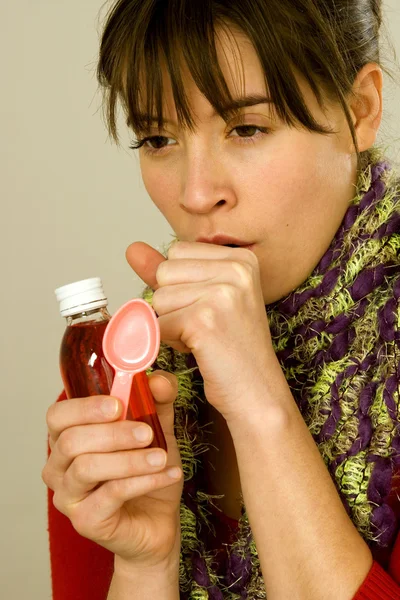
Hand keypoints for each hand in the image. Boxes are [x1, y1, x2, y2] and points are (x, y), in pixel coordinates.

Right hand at [42, 371, 182, 568]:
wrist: (158, 519)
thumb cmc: (146, 469)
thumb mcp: (156, 427)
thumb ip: (157, 401)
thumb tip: (158, 380)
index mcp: (68, 437)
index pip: (57, 416)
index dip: (84, 407)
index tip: (118, 403)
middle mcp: (59, 467)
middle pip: (71, 441)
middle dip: (113, 433)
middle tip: (146, 432)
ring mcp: (68, 497)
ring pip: (86, 468)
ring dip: (129, 460)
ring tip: (161, 457)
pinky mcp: (85, 521)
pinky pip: (111, 495)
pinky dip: (144, 481)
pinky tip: (169, 474)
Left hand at [126, 241, 275, 421]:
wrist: (256, 391)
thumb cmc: (231, 347)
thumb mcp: (203, 297)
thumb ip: (168, 271)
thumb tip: (132, 248)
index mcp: (241, 258)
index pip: (177, 252)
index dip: (182, 285)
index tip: (211, 308)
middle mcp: (235, 269)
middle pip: (166, 272)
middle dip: (174, 303)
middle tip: (206, 325)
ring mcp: (222, 293)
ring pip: (159, 299)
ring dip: (172, 323)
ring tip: (204, 337)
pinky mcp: (203, 320)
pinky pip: (158, 324)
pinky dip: (169, 341)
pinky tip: (198, 349)